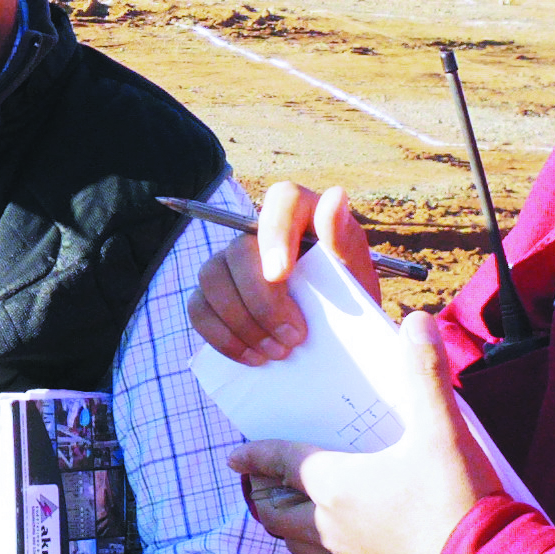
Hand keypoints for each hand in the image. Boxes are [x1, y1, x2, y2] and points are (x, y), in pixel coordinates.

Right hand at [188, 181, 379, 365]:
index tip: (280, 275)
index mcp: (301, 215)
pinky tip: (253, 357)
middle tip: (294, 338)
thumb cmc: (348, 302)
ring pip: (211, 278)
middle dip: (262, 302)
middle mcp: (258, 232)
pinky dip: (223, 337)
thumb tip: (335, 197)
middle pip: (239, 250)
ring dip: (242, 323)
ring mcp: (230, 262)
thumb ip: (345, 240)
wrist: (336, 342)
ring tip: (278, 352)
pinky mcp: (213, 294)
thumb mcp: (356, 276)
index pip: (281, 200)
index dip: (275, 234)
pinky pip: (198, 308)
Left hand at [229, 310, 501, 553]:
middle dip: (265, 495)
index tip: (233, 455)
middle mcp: (330, 527)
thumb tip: (417, 321)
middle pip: (276, 513)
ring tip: (297, 510)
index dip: (254, 457)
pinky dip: (323, 553)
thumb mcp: (444, 431)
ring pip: (298, 545)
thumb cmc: (457, 503)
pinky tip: (344, 544)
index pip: (280, 464)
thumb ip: (426, 373)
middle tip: (263, 482)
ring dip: (291, 526)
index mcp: (335, 486)